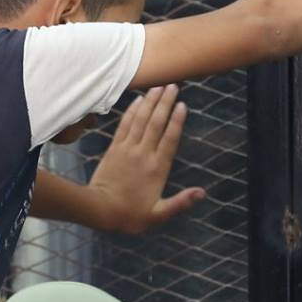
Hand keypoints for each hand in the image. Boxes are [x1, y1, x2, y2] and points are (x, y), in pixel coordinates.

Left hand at [82, 85, 205, 234]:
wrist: (100, 210)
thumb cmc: (131, 215)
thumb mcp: (158, 214)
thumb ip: (180, 202)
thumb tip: (201, 193)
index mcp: (157, 168)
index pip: (170, 139)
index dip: (177, 120)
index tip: (182, 104)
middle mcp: (143, 154)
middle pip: (156, 123)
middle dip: (165, 103)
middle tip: (172, 86)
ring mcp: (127, 149)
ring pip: (141, 120)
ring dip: (150, 102)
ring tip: (158, 87)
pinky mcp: (114, 148)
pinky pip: (124, 125)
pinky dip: (131, 111)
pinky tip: (138, 100)